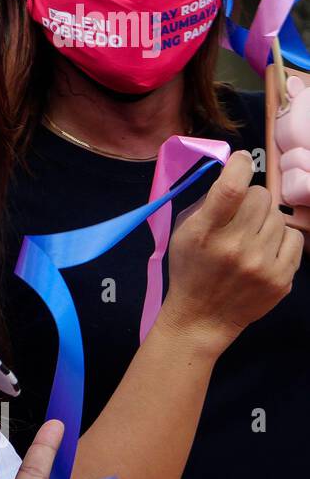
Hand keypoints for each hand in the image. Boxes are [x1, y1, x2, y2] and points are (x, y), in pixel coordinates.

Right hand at [160, 150, 302, 351]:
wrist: (202, 317)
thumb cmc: (190, 269)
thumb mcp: (184, 232)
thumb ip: (208, 202)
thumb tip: (235, 173)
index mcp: (204, 233)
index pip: (232, 187)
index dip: (240, 165)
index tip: (241, 160)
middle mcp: (235, 247)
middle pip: (260, 196)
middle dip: (251, 197)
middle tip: (240, 212)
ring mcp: (262, 264)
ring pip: (278, 215)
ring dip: (264, 219)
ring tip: (249, 235)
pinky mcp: (282, 278)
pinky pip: (293, 238)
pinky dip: (279, 238)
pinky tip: (263, 249)